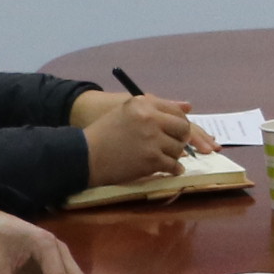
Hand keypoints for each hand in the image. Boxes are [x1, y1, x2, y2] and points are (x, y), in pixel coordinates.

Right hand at [77, 93, 203, 187]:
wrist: (85, 155)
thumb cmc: (104, 132)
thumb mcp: (127, 111)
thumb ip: (156, 107)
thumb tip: (189, 106)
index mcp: (144, 104)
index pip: (176, 111)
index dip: (180, 122)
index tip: (177, 131)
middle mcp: (150, 119)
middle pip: (182, 128)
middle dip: (181, 138)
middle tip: (175, 144)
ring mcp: (152, 140)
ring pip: (178, 148)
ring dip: (174, 155)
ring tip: (165, 157)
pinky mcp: (151, 160)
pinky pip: (172, 165)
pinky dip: (173, 169)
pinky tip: (170, 169)